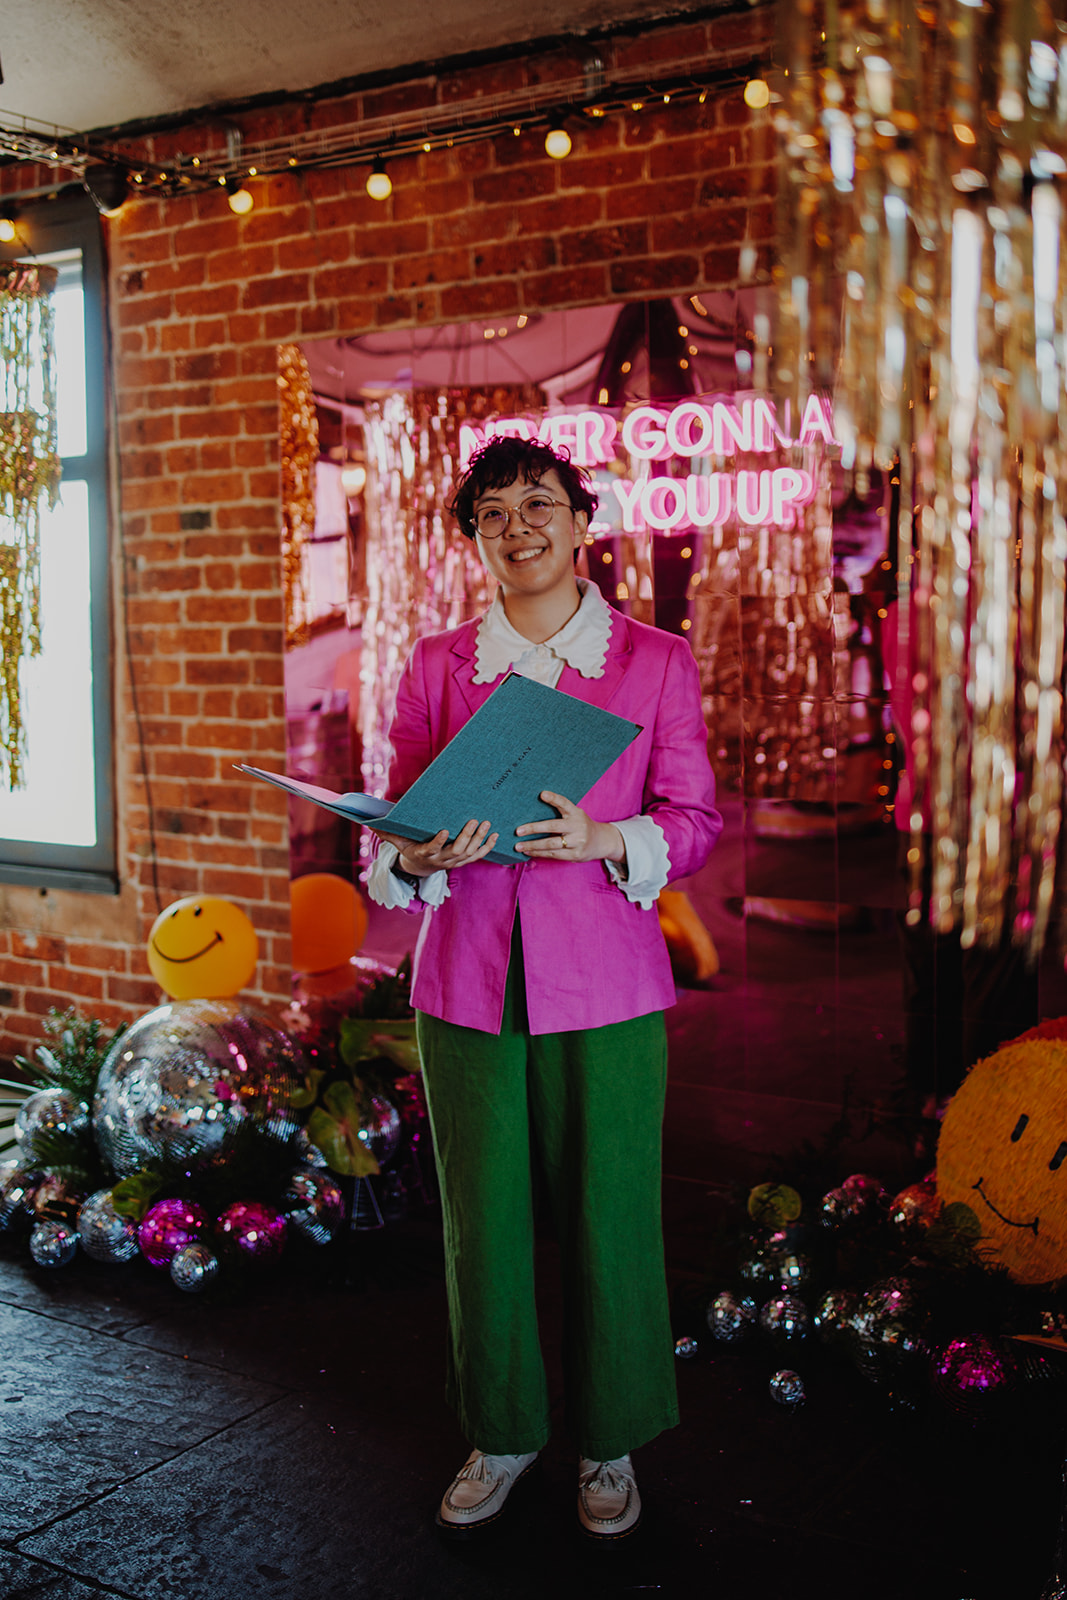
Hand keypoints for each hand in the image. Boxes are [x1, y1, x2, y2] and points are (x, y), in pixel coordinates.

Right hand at [377, 819, 497, 876]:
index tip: (443, 830)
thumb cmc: (411, 849)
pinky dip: (488, 846)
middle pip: (457, 851)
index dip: (437, 842)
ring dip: (480, 839)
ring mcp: (455, 862)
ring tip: (486, 823)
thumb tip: (369, 824)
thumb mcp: (399, 843)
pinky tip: (495, 835)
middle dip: (466, 836)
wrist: (423, 868)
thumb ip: (388, 834)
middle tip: (474, 820)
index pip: (432, 849)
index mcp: (426, 854)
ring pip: (470, 853)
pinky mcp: (464, 861)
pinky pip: (478, 856)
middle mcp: (442, 860)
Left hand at [514, 791, 625, 864]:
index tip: (542, 794)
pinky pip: (554, 854)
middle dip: (534, 828)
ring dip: (533, 845)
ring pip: (551, 844)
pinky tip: (529, 851)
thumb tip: (533, 810)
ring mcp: (577, 841)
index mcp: (576, 813)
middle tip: (518, 831)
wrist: (602, 841)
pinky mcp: (576, 855)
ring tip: (518, 846)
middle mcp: (578, 826)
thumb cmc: (581, 826)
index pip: (564, 803)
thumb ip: (560, 813)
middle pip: (553, 827)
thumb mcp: (575, 815)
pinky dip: (539, 853)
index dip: (554, 798)